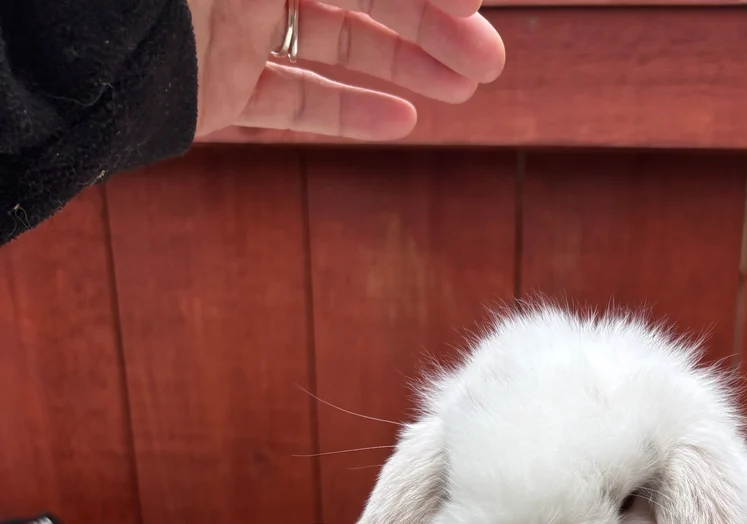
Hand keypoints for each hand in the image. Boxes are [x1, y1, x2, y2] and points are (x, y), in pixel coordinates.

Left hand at [187, 0, 504, 140]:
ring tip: (465, 91)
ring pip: (337, 44)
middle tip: (491, 63)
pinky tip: (405, 122)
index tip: (476, 2)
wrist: (89, 40)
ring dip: (406, 65)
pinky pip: (291, 100)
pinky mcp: (215, 88)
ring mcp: (232, 25)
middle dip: (431, 23)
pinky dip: (348, 113)